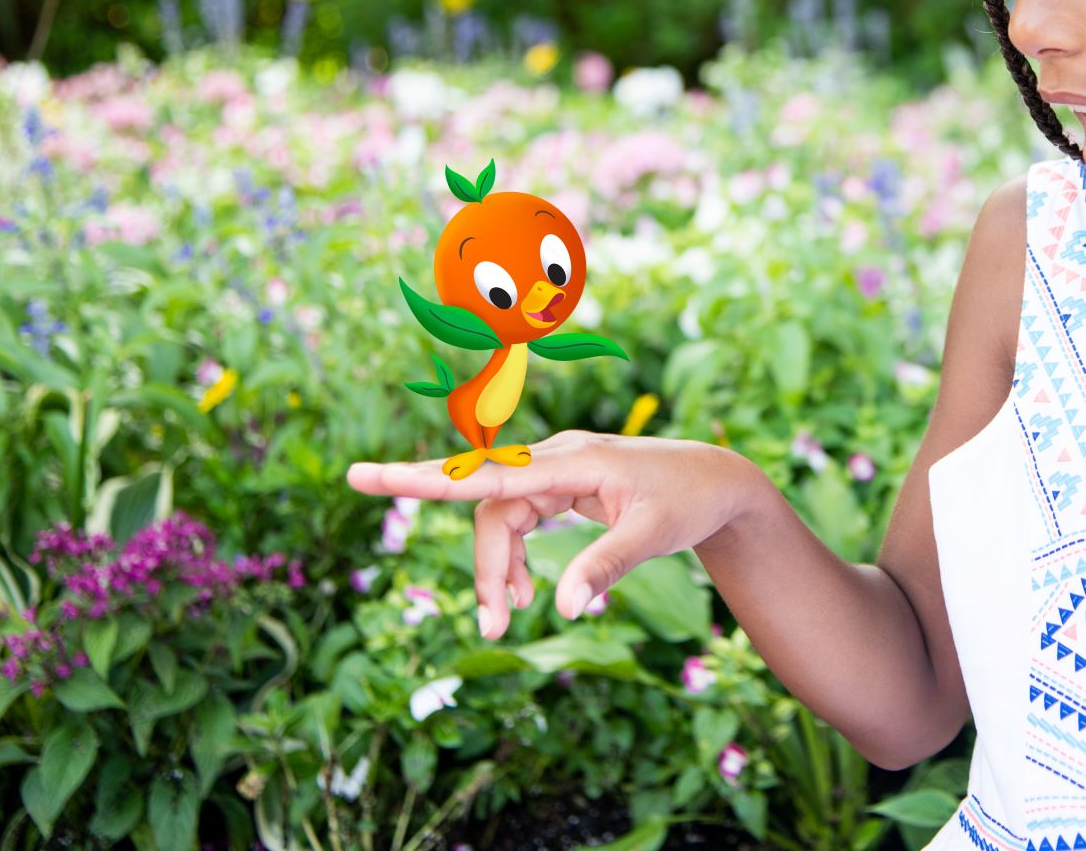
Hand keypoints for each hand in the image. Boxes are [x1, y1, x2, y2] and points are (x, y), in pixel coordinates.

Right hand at [346, 430, 762, 639]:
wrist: (718, 481)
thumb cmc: (689, 500)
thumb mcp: (655, 535)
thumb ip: (606, 566)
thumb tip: (562, 608)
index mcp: (571, 461)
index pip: (485, 474)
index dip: (422, 478)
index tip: (366, 476)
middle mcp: (555, 459)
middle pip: (489, 510)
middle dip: (485, 566)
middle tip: (493, 625)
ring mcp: (556, 472)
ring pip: (500, 519)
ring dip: (500, 570)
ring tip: (511, 618)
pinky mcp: (562, 487)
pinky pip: (519, 520)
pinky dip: (516, 558)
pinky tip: (528, 594)